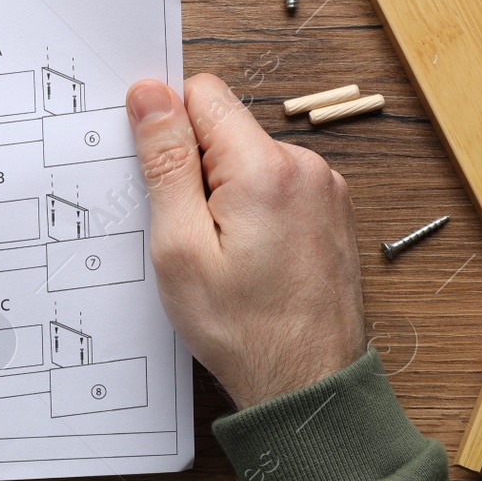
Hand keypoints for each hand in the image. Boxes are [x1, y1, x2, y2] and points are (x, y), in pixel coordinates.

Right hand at [126, 74, 365, 408]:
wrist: (308, 385)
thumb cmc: (243, 328)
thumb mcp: (179, 246)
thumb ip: (166, 162)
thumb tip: (150, 94)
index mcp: (265, 168)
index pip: (202, 94)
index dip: (167, 127)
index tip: (159, 177)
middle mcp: (306, 167)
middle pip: (226, 128)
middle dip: (195, 167)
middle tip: (187, 230)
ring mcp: (326, 189)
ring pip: (249, 159)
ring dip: (223, 193)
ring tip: (219, 252)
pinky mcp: (331, 211)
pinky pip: (275, 186)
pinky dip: (251, 210)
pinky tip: (245, 256)